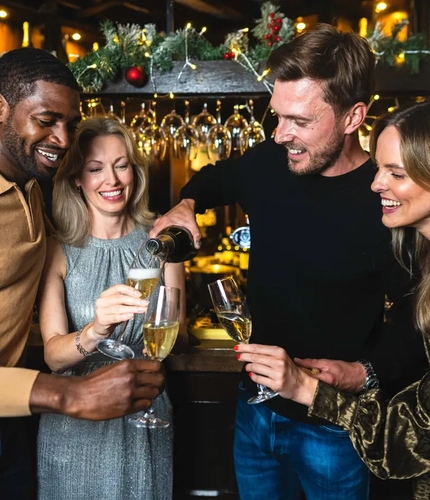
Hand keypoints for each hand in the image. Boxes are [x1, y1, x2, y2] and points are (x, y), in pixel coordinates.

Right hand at [30, 359, 163, 419]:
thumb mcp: (114, 367)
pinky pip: (146, 404)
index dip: (160, 370)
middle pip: (159, 379)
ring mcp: (130, 393)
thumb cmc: (94, 381)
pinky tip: (138, 402)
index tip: (158, 374)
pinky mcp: (127, 407)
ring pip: (155, 393)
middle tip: (156, 386)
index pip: (156, 365)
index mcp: (128, 365)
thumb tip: (146, 372)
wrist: (78, 395)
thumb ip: (131, 369)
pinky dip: (145, 403)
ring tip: (146, 395)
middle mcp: (131, 377)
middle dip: (160, 383)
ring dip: (153, 394)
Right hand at [90, 284, 147, 339]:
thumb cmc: (111, 314)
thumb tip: (142, 300)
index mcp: (106, 294)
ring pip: (119, 308)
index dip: (129, 290)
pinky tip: (131, 315)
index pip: (118, 287)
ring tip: (141, 310)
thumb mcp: (118, 305)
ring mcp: (101, 310)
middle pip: (120, 298)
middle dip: (134, 300)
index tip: (139, 294)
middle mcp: (102, 300)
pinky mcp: (102, 320)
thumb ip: (127, 301)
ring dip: (132, 308)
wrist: (100, 327)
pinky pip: (115, 317)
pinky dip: (124, 316)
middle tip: (144, 303)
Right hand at [149, 199, 200, 247]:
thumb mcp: (192, 224)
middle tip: (160, 247)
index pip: (153, 232)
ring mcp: (162, 219)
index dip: (153, 241)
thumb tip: (197, 245)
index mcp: (165, 221)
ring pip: (155, 228)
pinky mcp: (164, 218)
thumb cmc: (187, 211)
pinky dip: (159, 231)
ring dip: (156, 235)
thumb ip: (196, 235)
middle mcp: (162, 220)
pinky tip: (164, 235)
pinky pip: (158, 226)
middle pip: (153, 232)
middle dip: (155, 240)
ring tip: (161, 242)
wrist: (187, 204)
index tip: (156, 247)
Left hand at [235, 344, 317, 406]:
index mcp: (279, 352)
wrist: (300, 384)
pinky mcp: (275, 384)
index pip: (258, 348)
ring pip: (255, 368)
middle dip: (244, 356)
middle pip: (255, 357)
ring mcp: (277, 373)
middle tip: (238, 356)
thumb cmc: (289, 369)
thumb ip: (267, 353)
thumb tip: (249, 351)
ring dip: (248, 367)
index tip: (237, 347)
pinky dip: (253, 376)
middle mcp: (278, 361)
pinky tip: (251, 375)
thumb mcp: (281, 356)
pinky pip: (259, 379)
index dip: (245, 347)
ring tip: (246, 367)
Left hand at [294, 357, 365, 392]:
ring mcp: (327, 394)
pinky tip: (307, 386)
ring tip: (298, 382)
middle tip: (292, 378)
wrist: (357, 378)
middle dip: (300, 382)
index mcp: (325, 378)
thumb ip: (311, 362)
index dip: (298, 374)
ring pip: (311, 389)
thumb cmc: (343, 368)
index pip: (307, 376)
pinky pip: (316, 392)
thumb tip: (297, 360)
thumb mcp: (327, 362)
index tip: (290, 371)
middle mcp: (325, 388)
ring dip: (305, 385)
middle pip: (308, 385)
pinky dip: (312, 389)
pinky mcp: (328, 397)